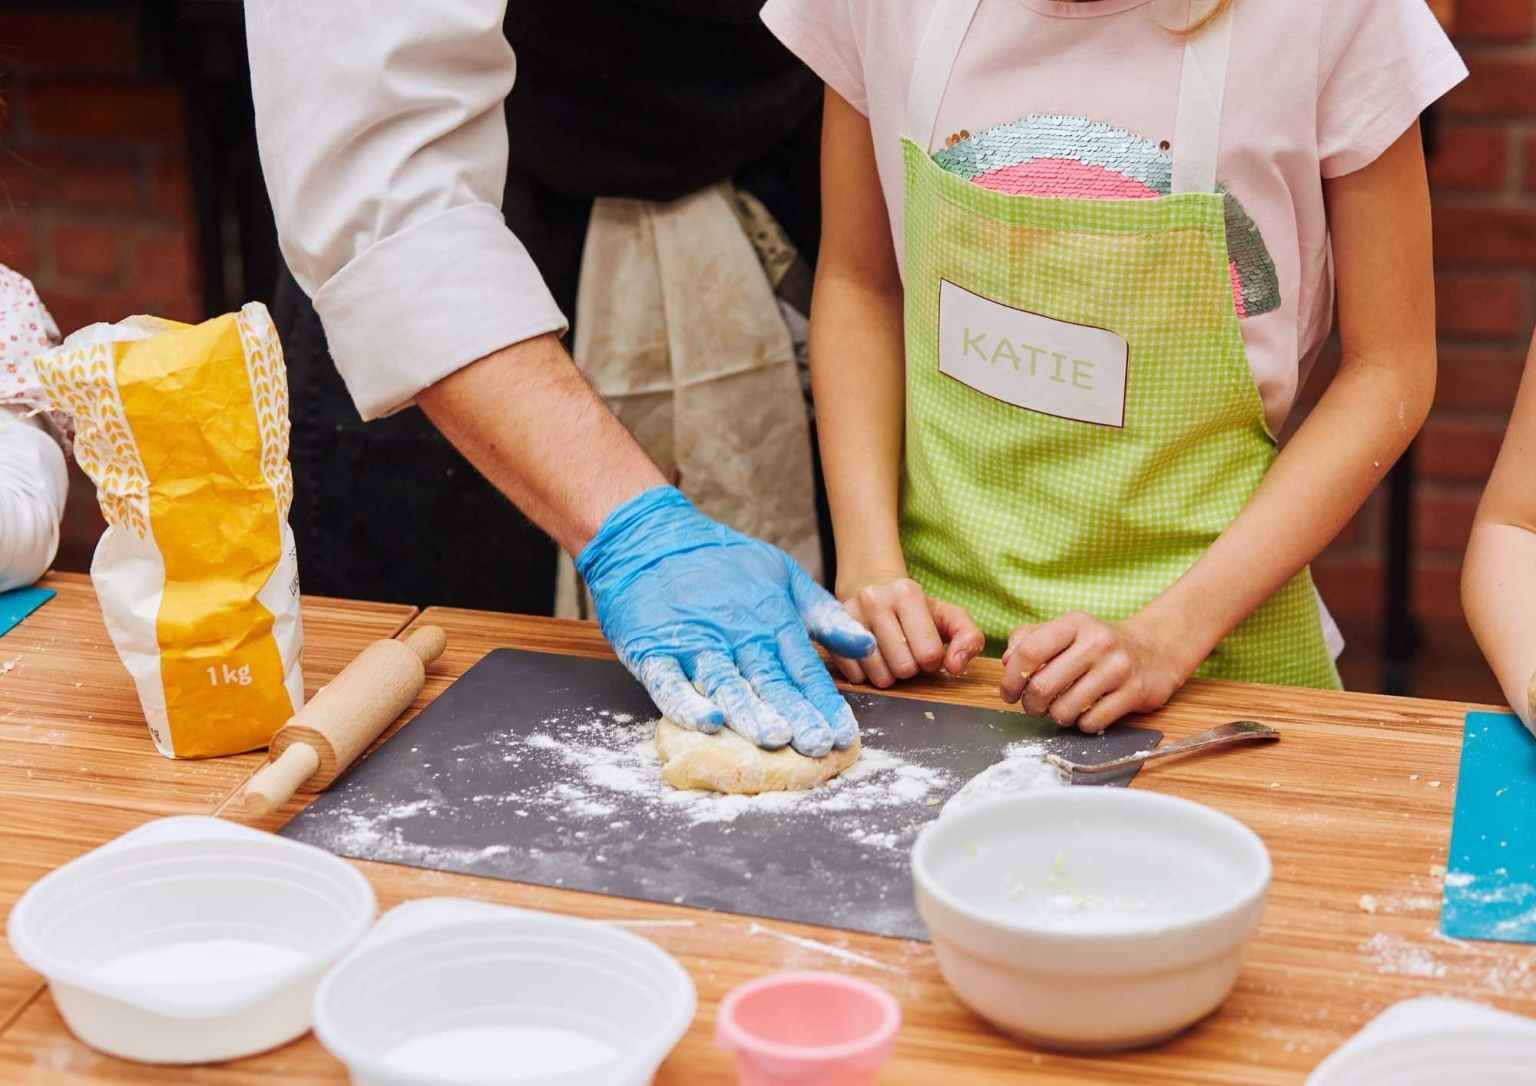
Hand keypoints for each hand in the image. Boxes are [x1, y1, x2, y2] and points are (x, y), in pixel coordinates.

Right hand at [577, 487, 875, 756]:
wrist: (653, 541)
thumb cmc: (724, 562)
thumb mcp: (784, 576)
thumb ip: (825, 615)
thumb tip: (867, 644)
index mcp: (771, 618)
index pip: (804, 669)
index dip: (824, 703)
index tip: (843, 736)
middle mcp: (737, 633)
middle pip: (770, 681)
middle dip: (796, 715)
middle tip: (817, 747)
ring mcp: (695, 642)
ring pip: (726, 683)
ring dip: (750, 712)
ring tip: (775, 738)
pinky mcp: (654, 650)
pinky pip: (670, 682)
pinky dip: (688, 702)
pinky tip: (709, 722)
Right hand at [835, 575, 983, 687]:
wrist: (872, 590)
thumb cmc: (916, 610)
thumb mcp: (949, 617)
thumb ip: (968, 638)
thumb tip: (954, 667)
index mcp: (907, 593)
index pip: (929, 654)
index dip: (932, 661)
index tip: (926, 650)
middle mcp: (874, 600)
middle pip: (904, 668)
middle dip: (910, 668)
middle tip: (906, 653)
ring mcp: (848, 616)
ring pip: (878, 676)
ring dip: (888, 674)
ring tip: (889, 656)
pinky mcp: (831, 633)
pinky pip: (854, 675)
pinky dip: (866, 675)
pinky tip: (871, 659)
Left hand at [999, 611, 1188, 733]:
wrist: (1156, 649)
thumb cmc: (1097, 644)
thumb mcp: (1065, 631)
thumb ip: (1029, 639)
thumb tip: (1006, 662)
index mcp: (1074, 623)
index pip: (1029, 651)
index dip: (1011, 678)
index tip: (1009, 693)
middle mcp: (1097, 642)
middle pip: (1043, 685)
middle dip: (1031, 704)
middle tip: (1034, 707)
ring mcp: (1118, 668)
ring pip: (1065, 708)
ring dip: (1056, 716)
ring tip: (1061, 709)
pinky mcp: (1135, 693)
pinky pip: (1091, 722)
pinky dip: (1082, 724)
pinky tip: (1086, 713)